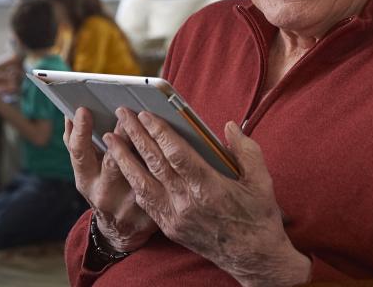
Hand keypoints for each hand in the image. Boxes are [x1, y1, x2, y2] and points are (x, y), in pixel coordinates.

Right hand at [63, 107, 157, 251]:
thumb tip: (70, 114)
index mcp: (85, 180)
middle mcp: (104, 194)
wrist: (122, 230)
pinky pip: (162, 183)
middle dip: (121, 135)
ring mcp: (129, 205)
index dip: (80, 131)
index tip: (83, 109)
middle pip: (113, 161)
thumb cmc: (103, 187)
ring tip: (151, 121)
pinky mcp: (152, 211)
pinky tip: (171, 142)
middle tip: (126, 112)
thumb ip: (78, 144)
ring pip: (141, 171)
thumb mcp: (86, 171)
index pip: (79, 153)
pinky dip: (166, 162)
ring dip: (146, 146)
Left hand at [105, 109, 310, 286]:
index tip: (145, 114)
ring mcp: (176, 217)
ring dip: (124, 159)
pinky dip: (134, 183)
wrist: (253, 258)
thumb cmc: (259, 217)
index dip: (158, 132)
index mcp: (209, 187)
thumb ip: (246, 149)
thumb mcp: (262, 180)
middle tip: (122, 114)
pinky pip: (146, 203)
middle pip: (154, 163)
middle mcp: (187, 202)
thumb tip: (230, 127)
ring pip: (142, 183)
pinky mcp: (171, 228)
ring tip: (110, 139)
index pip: (176, 154)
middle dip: (136, 136)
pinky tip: (125, 169)